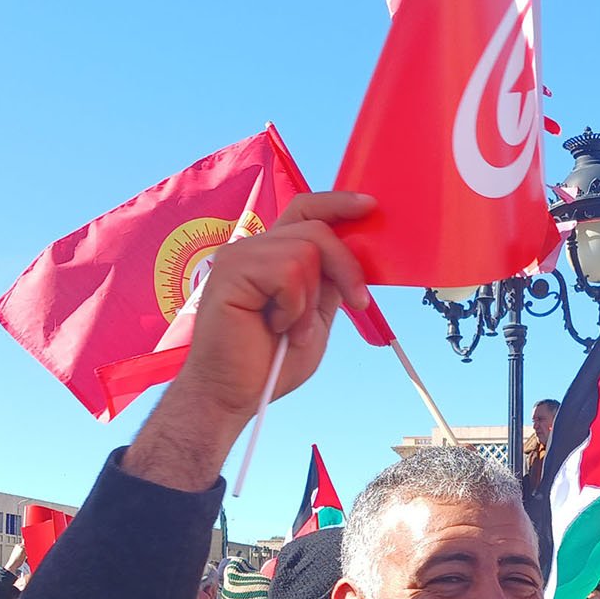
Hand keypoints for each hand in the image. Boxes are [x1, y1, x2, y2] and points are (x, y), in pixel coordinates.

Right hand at [159, 193, 373, 425]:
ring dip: (310, 300)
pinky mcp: (230, 272)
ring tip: (291, 330)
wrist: (234, 395)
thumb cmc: (269, 363)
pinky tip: (274, 326)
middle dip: (346, 266)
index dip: (337, 203)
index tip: (369, 206)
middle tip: (357, 302)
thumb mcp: (315, 317)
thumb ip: (329, 282)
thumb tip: (357, 251)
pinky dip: (293, 306)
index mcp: (272, 255)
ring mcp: (239, 257)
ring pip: (306, 250)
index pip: (305, 210)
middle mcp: (253, 249)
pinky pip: (287, 271)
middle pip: (317, 228)